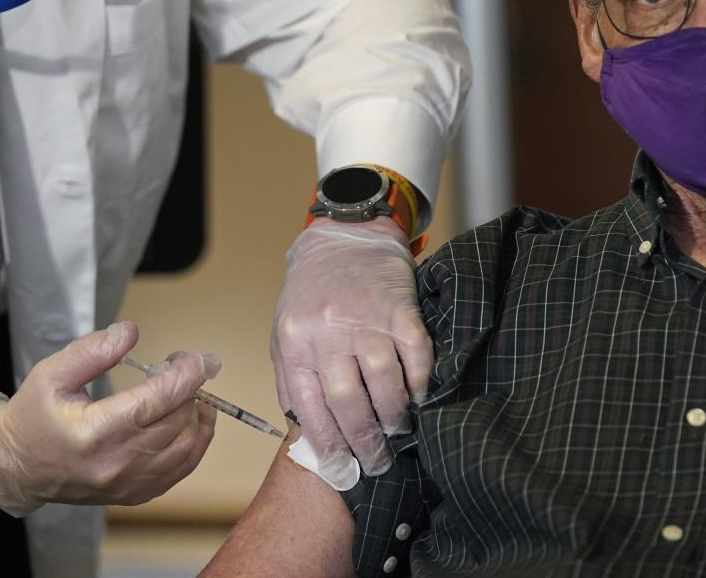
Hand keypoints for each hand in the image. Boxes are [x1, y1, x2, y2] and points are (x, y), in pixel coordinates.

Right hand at [0, 321, 217, 515]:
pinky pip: (181, 470)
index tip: (201, 358)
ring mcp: (127, 484)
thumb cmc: (33, 415)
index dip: (186, 376)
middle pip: (176, 422)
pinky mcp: (134, 494)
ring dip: (198, 415)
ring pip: (186, 447)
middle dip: (192, 388)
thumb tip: (130, 332)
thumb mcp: (52, 373)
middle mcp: (114, 463)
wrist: (15, 465)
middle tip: (186, 366)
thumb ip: (92, 351)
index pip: (156, 401)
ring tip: (192, 391)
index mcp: (94, 432)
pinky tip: (194, 420)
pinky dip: (195, 443)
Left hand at [271, 218, 433, 483]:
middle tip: (378, 461)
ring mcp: (365, 317)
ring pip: (384, 382)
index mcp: (294, 341)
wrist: (346, 237)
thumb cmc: (313, 292)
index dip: (330, 445)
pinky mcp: (400, 307)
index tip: (344, 468)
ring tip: (399, 431)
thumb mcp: (286, 332)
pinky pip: (415, 355)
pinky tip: (418, 396)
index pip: (310, 408)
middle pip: (349, 402)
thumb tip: (313, 434)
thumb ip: (294, 378)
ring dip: (395, 416)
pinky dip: (420, 382)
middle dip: (366, 442)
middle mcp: (327, 330)